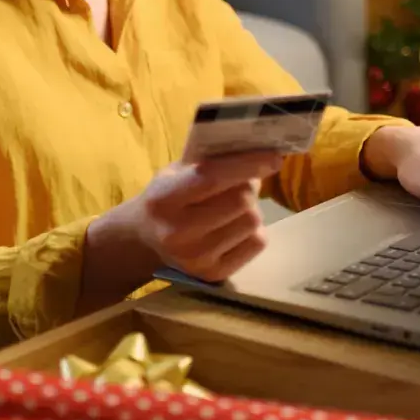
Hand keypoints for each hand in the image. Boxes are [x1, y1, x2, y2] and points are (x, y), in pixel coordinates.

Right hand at [105, 150, 282, 282]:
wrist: (145, 241)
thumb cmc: (168, 196)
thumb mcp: (177, 170)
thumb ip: (209, 157)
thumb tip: (256, 144)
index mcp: (164, 198)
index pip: (212, 178)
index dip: (246, 165)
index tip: (274, 156)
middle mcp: (177, 232)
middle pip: (241, 201)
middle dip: (249, 185)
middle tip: (244, 181)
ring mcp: (196, 258)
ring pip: (253, 222)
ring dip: (251, 208)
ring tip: (233, 206)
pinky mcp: (213, 275)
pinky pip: (257, 243)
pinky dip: (253, 230)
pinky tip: (234, 226)